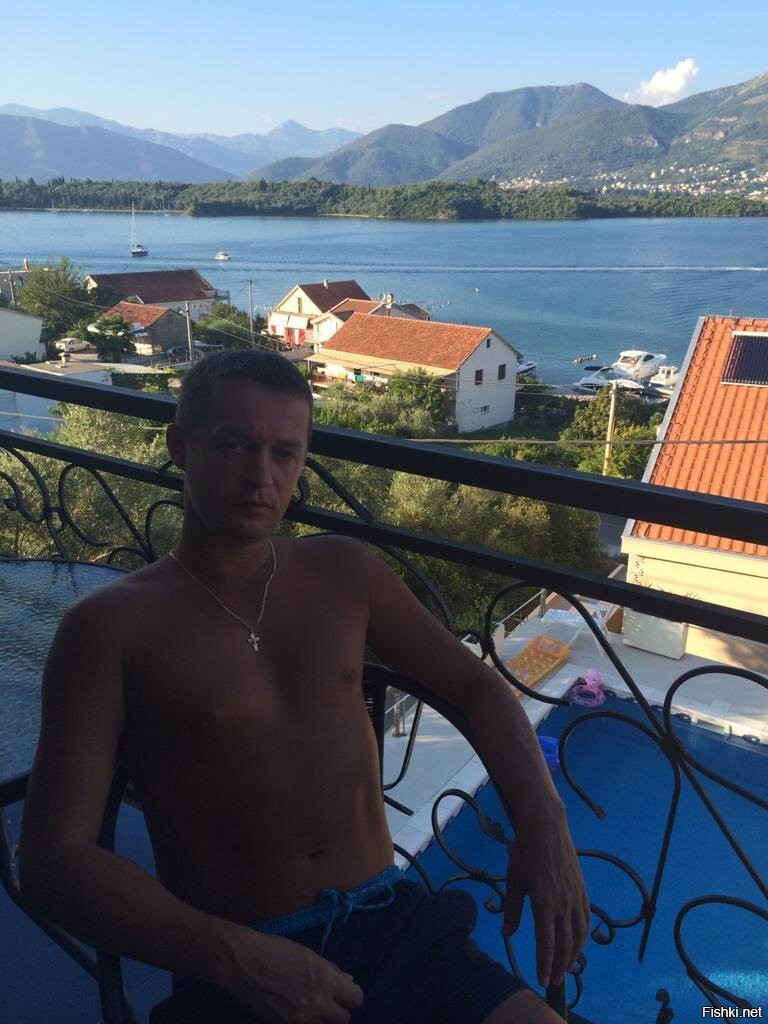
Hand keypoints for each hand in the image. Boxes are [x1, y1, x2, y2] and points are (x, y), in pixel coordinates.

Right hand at [220, 929, 363, 1023]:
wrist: (243, 963)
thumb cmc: (275, 950)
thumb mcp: (307, 955)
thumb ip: (330, 970)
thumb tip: (348, 980)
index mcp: (327, 978)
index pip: (356, 998)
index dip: (350, 996)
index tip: (341, 994)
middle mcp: (319, 1001)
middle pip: (344, 1019)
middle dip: (336, 1011)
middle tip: (325, 1003)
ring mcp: (302, 1018)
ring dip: (321, 1021)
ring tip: (310, 1010)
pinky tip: (296, 1015)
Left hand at [501, 807, 589, 988]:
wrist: (547, 826)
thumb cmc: (525, 850)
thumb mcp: (513, 879)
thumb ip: (512, 908)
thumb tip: (507, 932)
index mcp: (544, 902)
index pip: (546, 942)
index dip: (545, 963)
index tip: (542, 978)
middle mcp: (563, 903)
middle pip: (565, 943)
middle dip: (560, 965)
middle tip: (554, 980)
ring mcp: (575, 896)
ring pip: (579, 934)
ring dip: (574, 954)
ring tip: (566, 967)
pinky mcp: (582, 889)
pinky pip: (586, 918)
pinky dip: (584, 935)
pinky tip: (578, 942)